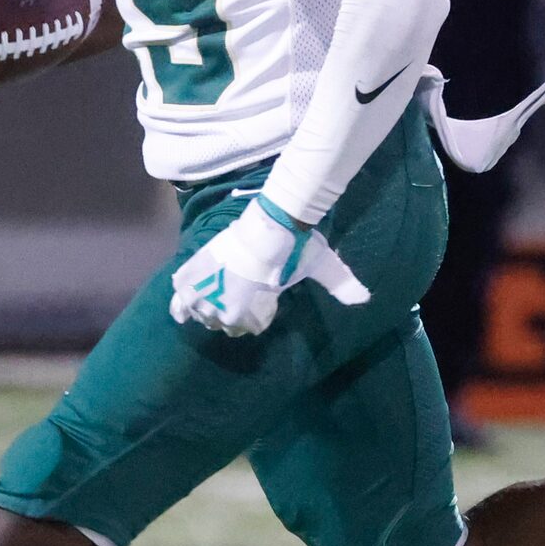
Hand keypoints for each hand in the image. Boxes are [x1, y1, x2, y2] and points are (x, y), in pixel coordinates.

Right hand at [169, 197, 368, 338]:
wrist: (274, 218)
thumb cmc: (297, 246)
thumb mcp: (322, 267)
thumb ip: (340, 284)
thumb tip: (365, 299)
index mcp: (255, 304)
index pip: (247, 327)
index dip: (254, 321)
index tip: (262, 310)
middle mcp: (229, 299)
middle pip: (221, 321)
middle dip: (228, 316)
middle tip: (239, 302)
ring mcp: (211, 283)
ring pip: (200, 311)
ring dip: (204, 312)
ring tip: (211, 304)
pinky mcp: (199, 267)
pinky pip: (181, 293)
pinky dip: (179, 304)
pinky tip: (179, 312)